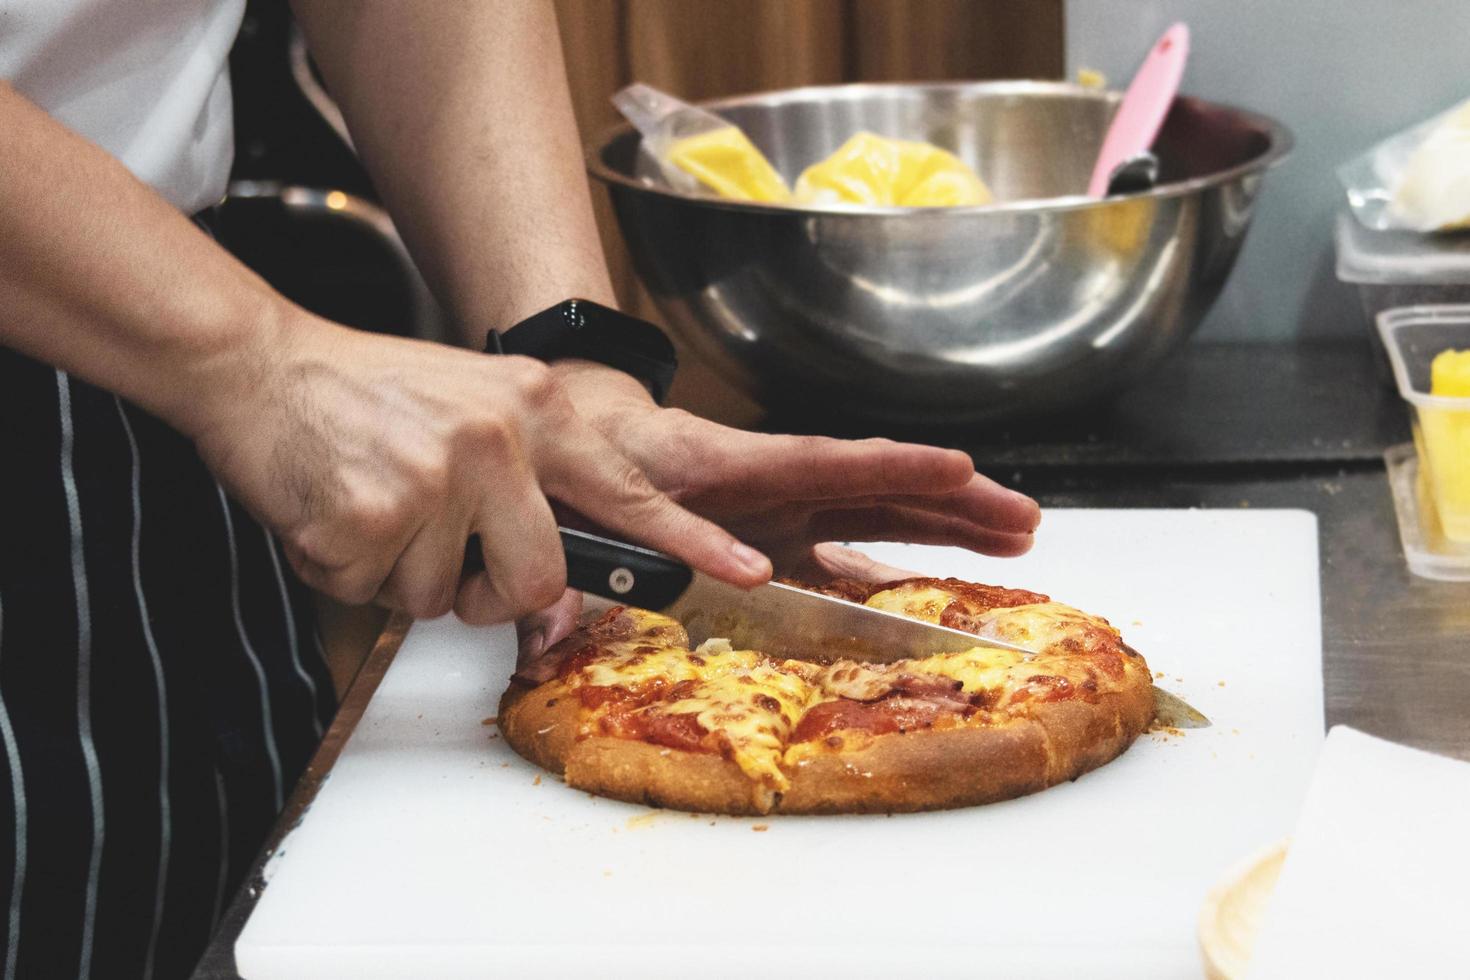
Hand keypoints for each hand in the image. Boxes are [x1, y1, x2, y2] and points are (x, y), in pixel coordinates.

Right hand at [186, 314, 772, 622]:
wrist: (261, 366)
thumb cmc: (369, 395)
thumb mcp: (478, 407)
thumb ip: (530, 483)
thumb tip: (556, 589)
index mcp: (534, 409)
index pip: (626, 488)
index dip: (690, 539)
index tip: (747, 570)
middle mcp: (497, 440)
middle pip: (540, 583)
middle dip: (489, 591)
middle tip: (439, 544)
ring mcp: (436, 478)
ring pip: (450, 602)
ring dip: (407, 578)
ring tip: (378, 509)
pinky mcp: (372, 517)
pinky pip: (378, 598)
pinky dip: (350, 574)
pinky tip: (338, 515)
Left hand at [513, 361, 1040, 669]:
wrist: (589, 436)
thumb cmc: (593, 465)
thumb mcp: (587, 508)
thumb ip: (598, 565)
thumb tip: (586, 621)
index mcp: (730, 468)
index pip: (820, 463)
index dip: (889, 469)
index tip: (953, 469)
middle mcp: (776, 484)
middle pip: (878, 487)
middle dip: (953, 500)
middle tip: (1021, 516)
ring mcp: (789, 509)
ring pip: (884, 513)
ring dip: (952, 523)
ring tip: (1021, 534)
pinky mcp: (788, 536)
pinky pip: (857, 549)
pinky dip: (905, 561)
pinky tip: (951, 580)